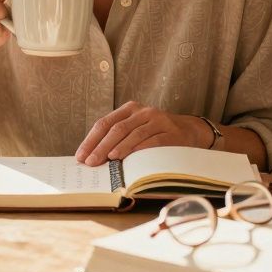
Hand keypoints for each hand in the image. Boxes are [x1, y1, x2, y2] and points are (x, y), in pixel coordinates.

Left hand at [74, 101, 208, 165]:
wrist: (190, 131)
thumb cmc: (157, 133)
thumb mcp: (136, 129)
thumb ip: (118, 138)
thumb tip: (93, 157)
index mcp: (130, 109)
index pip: (105, 123)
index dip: (91, 140)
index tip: (81, 156)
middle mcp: (143, 111)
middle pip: (116, 128)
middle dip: (100, 146)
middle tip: (90, 162)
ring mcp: (158, 120)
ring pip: (133, 134)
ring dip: (118, 148)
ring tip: (106, 160)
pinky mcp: (171, 133)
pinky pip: (152, 142)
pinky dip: (138, 150)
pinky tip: (128, 159)